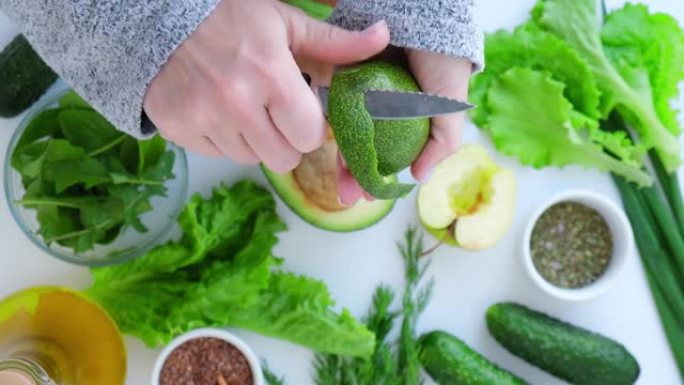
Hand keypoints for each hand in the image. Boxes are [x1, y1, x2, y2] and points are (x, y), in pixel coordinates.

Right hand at [143, 0, 388, 171]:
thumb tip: (382, 37)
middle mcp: (237, 103)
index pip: (310, 136)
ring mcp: (204, 120)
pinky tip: (217, 109)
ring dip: (255, 139)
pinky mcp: (178, 129)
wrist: (158, 16)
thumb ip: (333, 42)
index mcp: (271, 75)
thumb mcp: (284, 22)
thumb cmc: (229, 16)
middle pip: (284, 158)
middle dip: (287, 139)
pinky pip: (218, 154)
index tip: (300, 109)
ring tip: (243, 105)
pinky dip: (223, 139)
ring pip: (251, 158)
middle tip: (273, 111)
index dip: (310, 126)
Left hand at [337, 50, 472, 203]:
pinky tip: (326, 142)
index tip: (369, 196)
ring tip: (338, 181)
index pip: (388, 153)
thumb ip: (441, 142)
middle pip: (364, 146)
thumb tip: (418, 177)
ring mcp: (361, 91)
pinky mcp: (344, 73)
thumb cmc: (442, 63)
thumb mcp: (449, 107)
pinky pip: (334, 101)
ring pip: (347, 129)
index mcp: (405, 116)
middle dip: (355, 174)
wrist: (423, 20)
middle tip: (348, 197)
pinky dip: (329, 121)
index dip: (378, 176)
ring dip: (341, 156)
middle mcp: (382, 107)